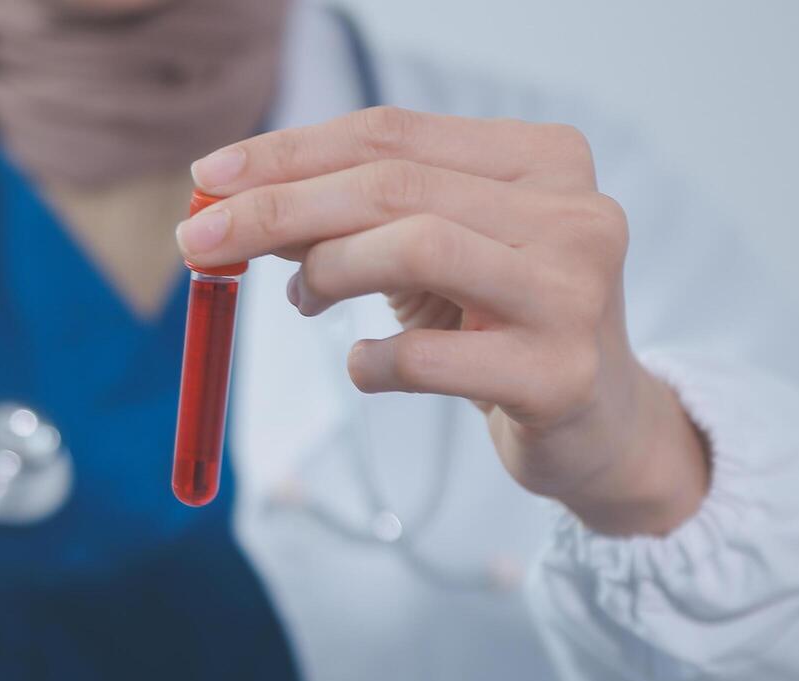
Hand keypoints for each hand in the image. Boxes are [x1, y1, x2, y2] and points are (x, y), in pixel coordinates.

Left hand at [176, 107, 708, 535]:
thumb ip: (350, 220)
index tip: (210, 175)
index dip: (289, 150)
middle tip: (200, 239)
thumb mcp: (429, 257)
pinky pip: (429, 356)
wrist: (598, 429)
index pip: (393, 133)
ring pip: (415, 246)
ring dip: (327, 271)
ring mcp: (573, 292)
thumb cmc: (498, 326)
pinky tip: (364, 367)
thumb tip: (232, 202)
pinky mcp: (558, 374)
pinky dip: (371, 361)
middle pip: (393, 185)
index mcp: (543, 159)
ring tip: (302, 299)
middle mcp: (573, 212)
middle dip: (277, 208)